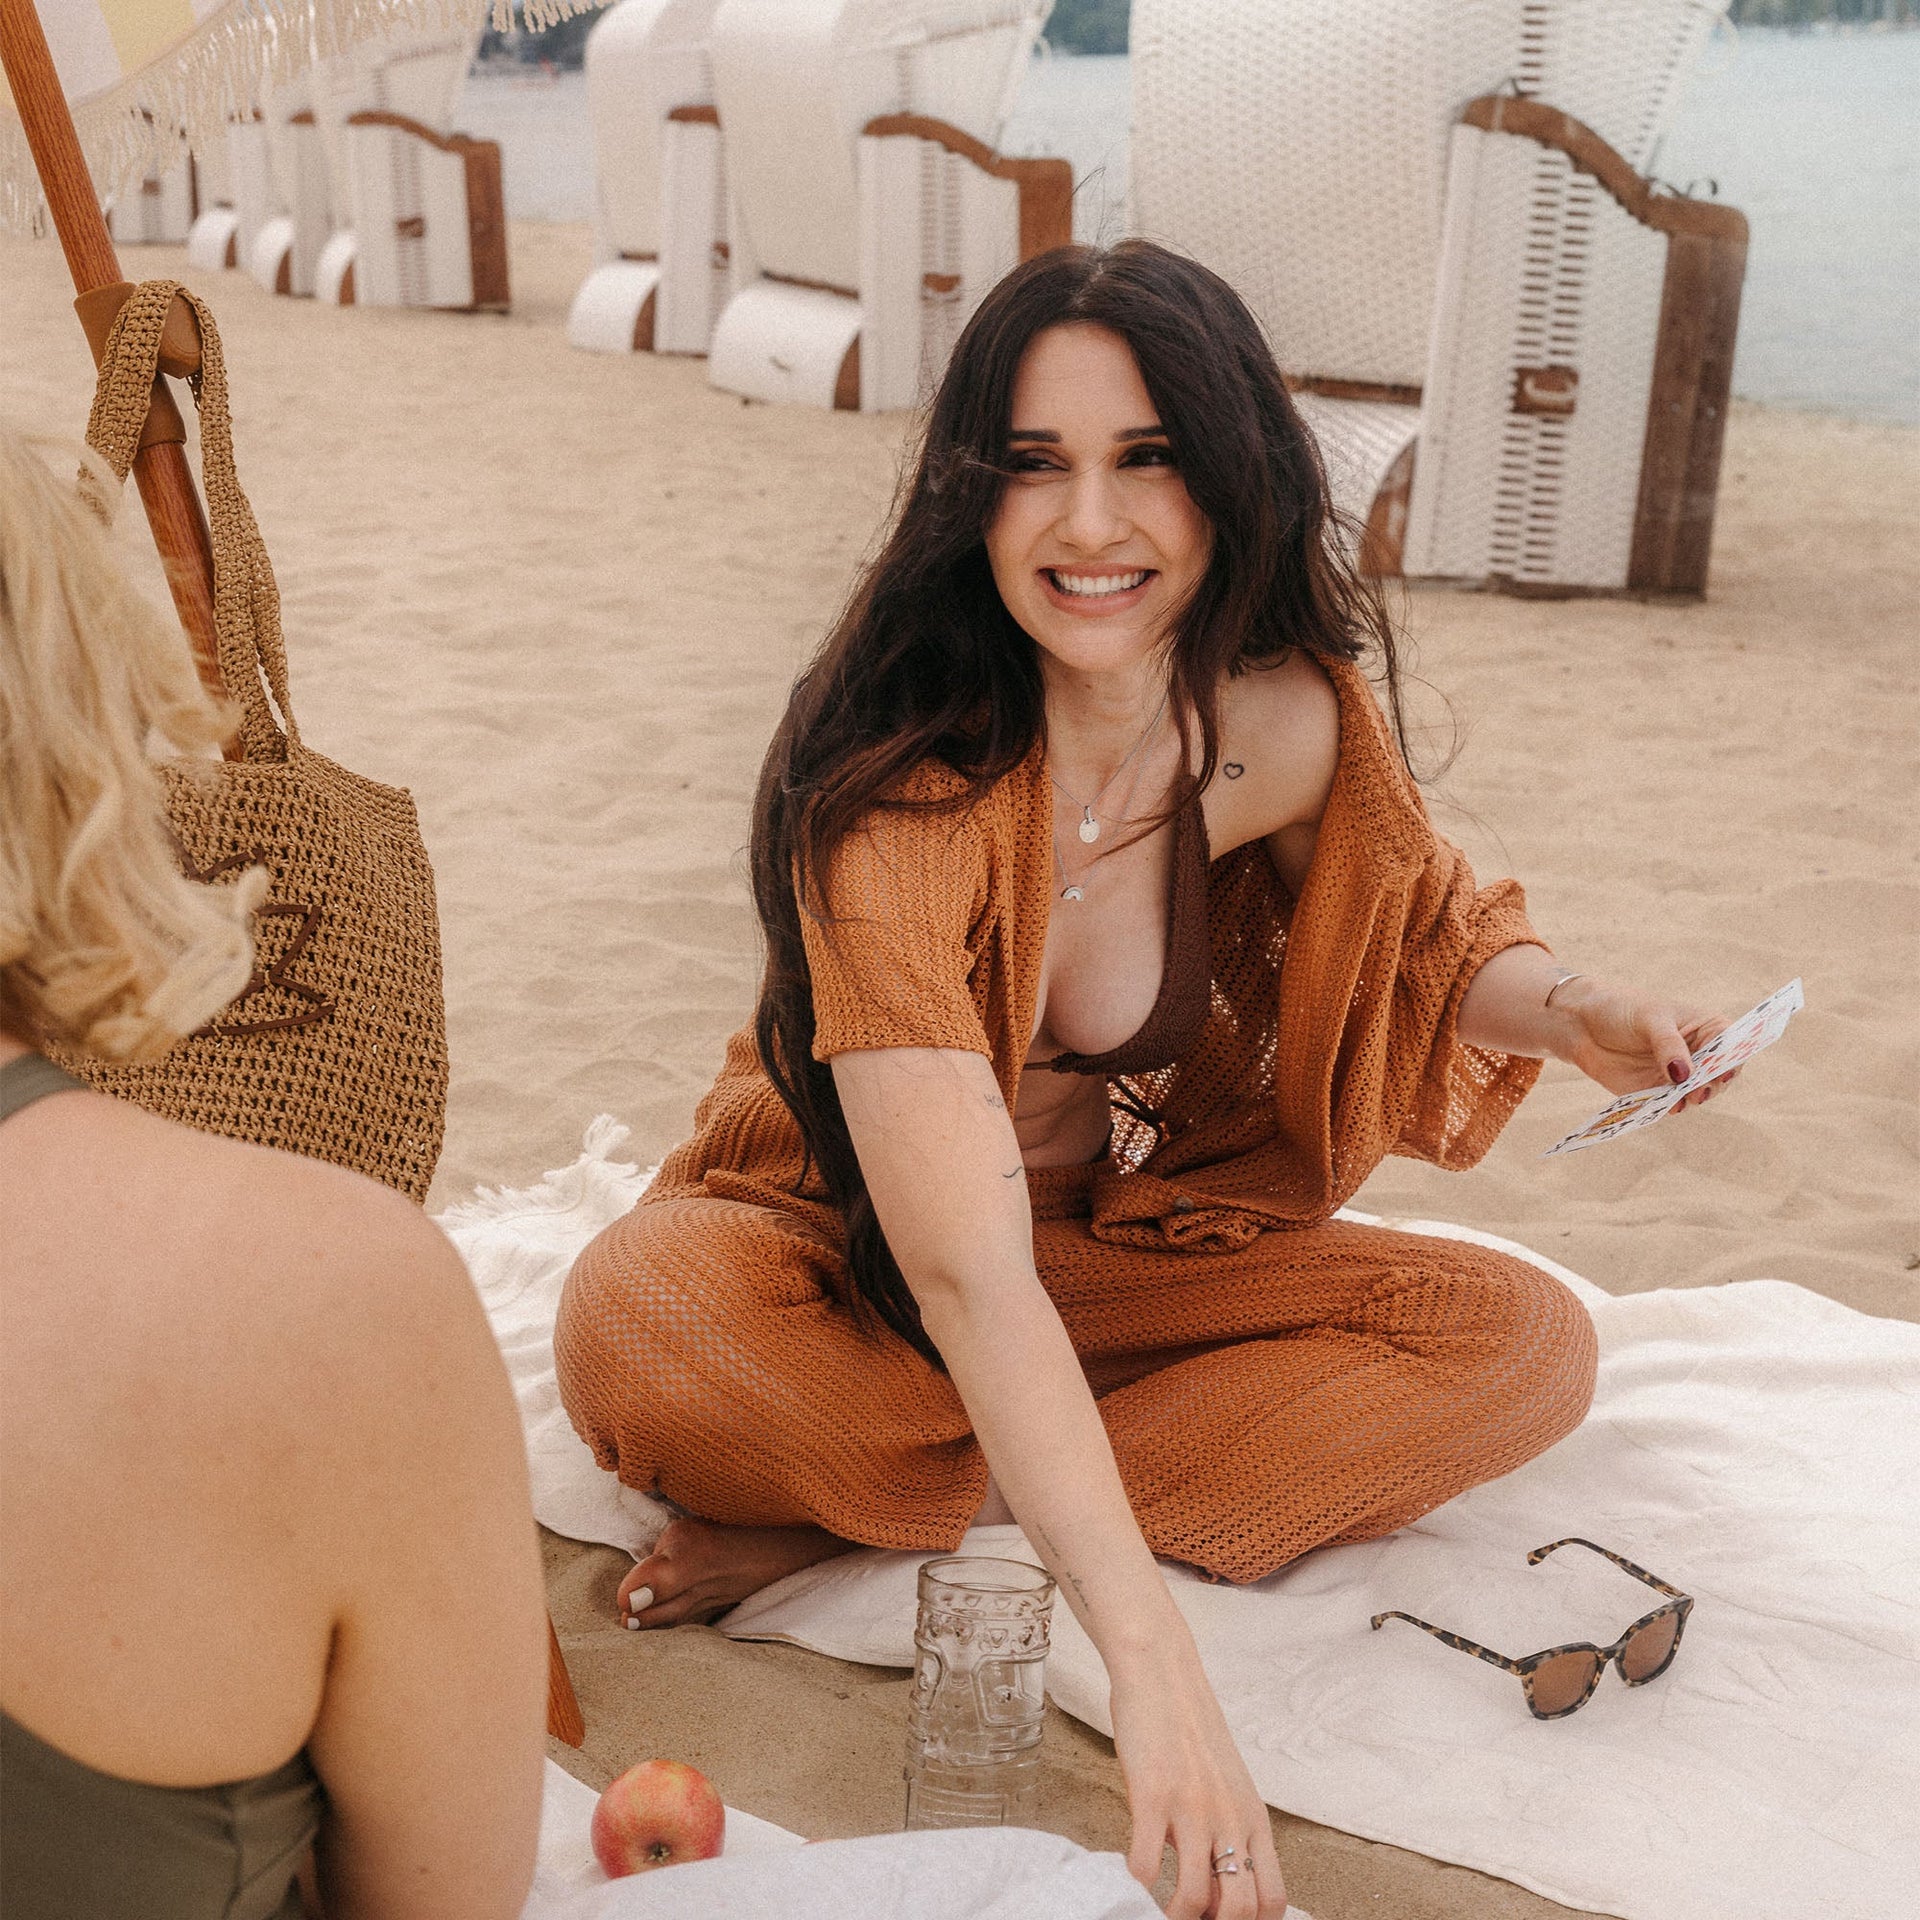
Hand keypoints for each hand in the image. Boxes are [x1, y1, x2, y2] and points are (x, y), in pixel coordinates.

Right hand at [1107, 1645, 1288, 1918]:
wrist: (1162, 1672)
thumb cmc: (1188, 1727)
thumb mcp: (1224, 1783)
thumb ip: (1225, 1830)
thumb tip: (1213, 1883)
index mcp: (1252, 1818)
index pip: (1271, 1898)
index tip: (1218, 1919)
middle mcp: (1229, 1818)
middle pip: (1240, 1908)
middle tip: (1188, 1917)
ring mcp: (1192, 1808)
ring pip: (1195, 1896)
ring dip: (1175, 1916)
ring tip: (1157, 1911)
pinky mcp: (1152, 1794)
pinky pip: (1145, 1862)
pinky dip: (1136, 1880)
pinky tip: (1130, 1870)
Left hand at [1550, 978, 1736, 1111]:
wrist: (1581, 1023)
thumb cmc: (1622, 1009)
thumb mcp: (1649, 1019)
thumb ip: (1667, 1045)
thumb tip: (1684, 1075)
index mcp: (1707, 1029)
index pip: (1732, 1045)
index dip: (1731, 1059)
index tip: (1723, 1071)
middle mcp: (1699, 1055)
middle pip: (1719, 1076)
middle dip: (1712, 1084)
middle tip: (1698, 1090)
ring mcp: (1679, 1076)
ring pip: (1698, 1094)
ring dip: (1692, 1099)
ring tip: (1683, 1098)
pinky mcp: (1657, 1093)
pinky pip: (1670, 1105)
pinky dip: (1669, 1108)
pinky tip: (1666, 1107)